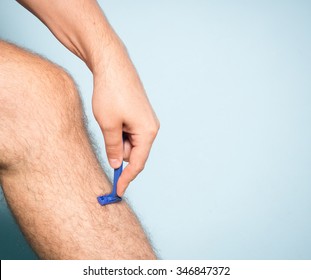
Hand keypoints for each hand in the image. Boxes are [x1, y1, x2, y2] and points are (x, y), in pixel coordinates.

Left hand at [92, 39, 159, 195]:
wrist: (112, 65)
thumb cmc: (111, 93)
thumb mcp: (108, 125)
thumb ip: (113, 148)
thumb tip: (115, 164)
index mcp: (147, 132)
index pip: (138, 163)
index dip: (126, 178)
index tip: (117, 190)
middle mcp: (151, 128)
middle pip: (135, 153)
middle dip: (119, 154)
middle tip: (106, 145)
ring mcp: (145, 120)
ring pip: (130, 143)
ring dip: (117, 141)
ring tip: (107, 123)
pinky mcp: (139, 115)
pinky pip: (129, 132)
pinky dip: (118, 133)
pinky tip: (111, 120)